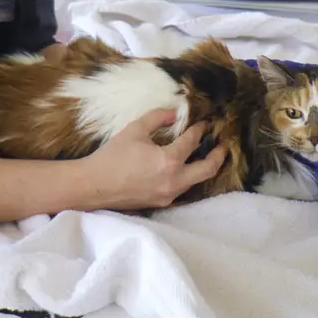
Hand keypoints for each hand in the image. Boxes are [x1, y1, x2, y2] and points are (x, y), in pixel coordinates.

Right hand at [83, 108, 225, 210]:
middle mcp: (174, 181)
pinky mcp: (161, 203)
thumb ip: (158, 118)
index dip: (200, 129)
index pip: (192, 142)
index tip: (205, 123)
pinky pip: (182, 189)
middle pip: (208, 169)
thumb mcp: (135, 129)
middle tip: (223, 145)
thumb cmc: (112, 156)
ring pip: (196, 182)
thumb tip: (174, 113)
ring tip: (207, 156)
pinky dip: (189, 178)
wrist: (93, 186)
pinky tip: (186, 169)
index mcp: (169, 161)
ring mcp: (169, 195)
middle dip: (219, 156)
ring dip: (204, 168)